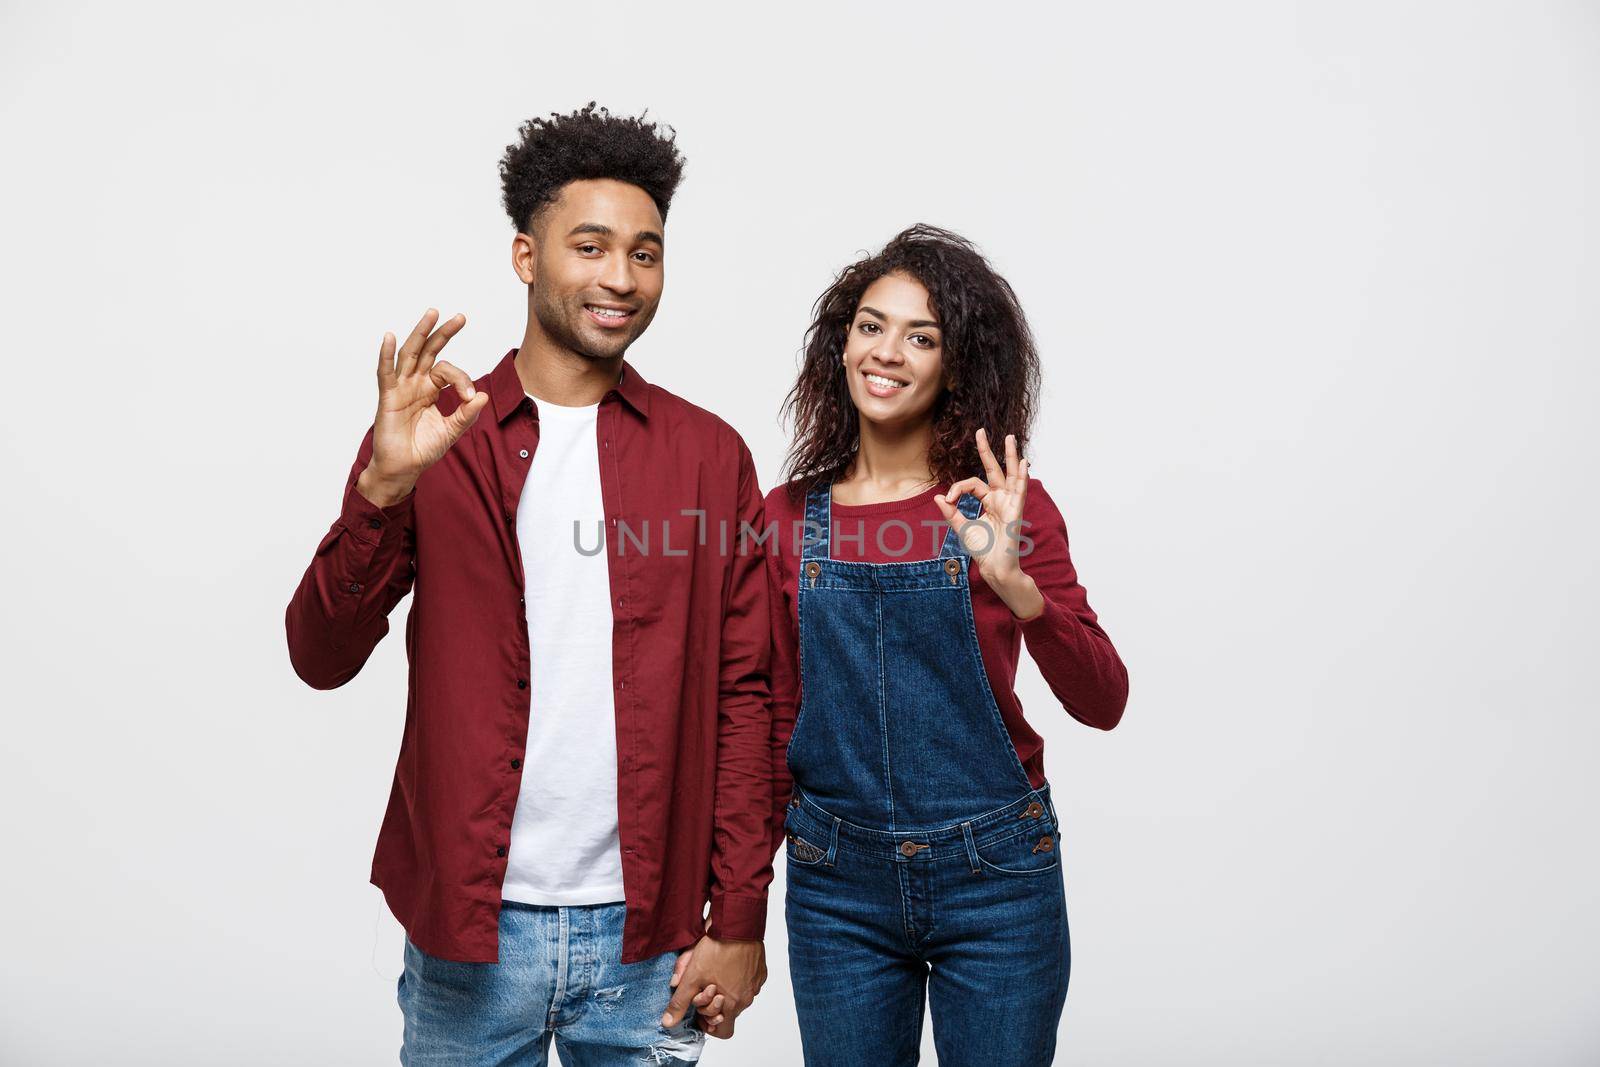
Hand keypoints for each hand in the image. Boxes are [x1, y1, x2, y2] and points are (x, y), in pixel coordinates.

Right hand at [355, 308, 488, 506]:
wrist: (404, 469)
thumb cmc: (423, 449)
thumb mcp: (451, 431)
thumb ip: (466, 414)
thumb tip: (483, 396)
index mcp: (431, 389)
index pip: (448, 371)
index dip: (462, 379)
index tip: (470, 397)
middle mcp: (415, 383)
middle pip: (429, 351)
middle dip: (444, 333)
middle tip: (460, 317)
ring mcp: (401, 388)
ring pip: (410, 354)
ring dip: (420, 333)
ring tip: (432, 314)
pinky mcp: (388, 398)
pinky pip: (386, 373)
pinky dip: (386, 355)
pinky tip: (389, 336)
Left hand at [662, 934, 765, 1038]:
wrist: (737, 924)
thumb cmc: (717, 950)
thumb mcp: (692, 977)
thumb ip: (680, 1003)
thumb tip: (668, 1022)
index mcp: (731, 1005)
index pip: (723, 1032)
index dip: (709, 1024)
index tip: (700, 1010)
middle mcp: (747, 999)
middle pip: (729, 1012)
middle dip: (715, 1003)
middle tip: (704, 986)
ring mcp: (755, 985)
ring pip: (738, 996)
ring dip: (726, 990)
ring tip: (715, 971)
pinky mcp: (760, 972)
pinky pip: (748, 983)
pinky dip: (738, 978)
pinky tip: (727, 964)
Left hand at [935, 427, 1044, 620]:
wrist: (994, 567)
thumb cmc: (982, 550)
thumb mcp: (961, 528)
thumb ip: (951, 512)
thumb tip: (938, 496)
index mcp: (987, 502)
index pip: (972, 484)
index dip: (958, 488)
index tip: (948, 499)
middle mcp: (999, 499)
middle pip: (993, 470)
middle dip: (987, 450)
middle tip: (980, 431)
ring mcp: (1009, 503)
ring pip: (1010, 475)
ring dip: (1010, 456)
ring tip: (1010, 438)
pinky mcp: (1015, 511)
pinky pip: (1020, 490)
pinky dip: (1022, 476)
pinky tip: (1024, 462)